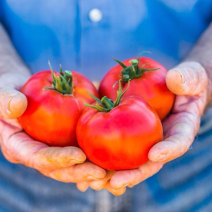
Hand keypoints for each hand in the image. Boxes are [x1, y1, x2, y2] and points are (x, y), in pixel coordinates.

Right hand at [0, 73, 105, 183]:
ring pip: (71, 167)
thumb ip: (6, 99)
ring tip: (110, 172)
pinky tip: (109, 163)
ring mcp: (50, 151)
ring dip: (90, 171)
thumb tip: (17, 105)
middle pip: (58, 169)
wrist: (22, 92)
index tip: (79, 155)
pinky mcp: (62, 145)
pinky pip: (78, 155)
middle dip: (79, 172)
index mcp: (19, 146)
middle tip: (101, 173)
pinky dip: (92, 160)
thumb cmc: (11, 92)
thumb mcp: (3, 91)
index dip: (58, 158)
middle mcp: (35, 154)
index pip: (38, 158)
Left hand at [77, 61, 207, 194]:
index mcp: (181, 129)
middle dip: (133, 174)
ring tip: (94, 181)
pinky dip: (103, 157)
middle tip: (115, 182)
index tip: (153, 154)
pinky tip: (87, 162)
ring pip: (130, 161)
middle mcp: (162, 140)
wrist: (172, 87)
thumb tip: (175, 78)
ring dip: (113, 173)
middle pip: (149, 162)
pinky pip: (117, 146)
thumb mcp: (191, 77)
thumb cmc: (185, 83)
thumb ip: (188, 78)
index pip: (178, 143)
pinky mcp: (130, 134)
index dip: (168, 150)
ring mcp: (145, 140)